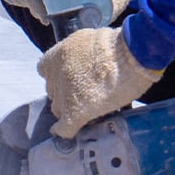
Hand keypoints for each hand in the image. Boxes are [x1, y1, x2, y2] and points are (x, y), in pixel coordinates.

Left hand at [37, 26, 162, 138]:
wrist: (130, 56)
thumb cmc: (118, 46)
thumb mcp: (91, 42)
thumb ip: (82, 55)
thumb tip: (88, 66)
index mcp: (58, 55)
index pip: (44, 69)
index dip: (56, 76)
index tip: (69, 78)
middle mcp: (56, 75)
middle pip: (53, 91)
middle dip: (64, 94)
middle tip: (83, 95)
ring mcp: (64, 95)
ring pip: (57, 110)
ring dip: (69, 111)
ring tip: (86, 112)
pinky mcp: (74, 112)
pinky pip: (65, 128)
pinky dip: (67, 131)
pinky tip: (72, 131)